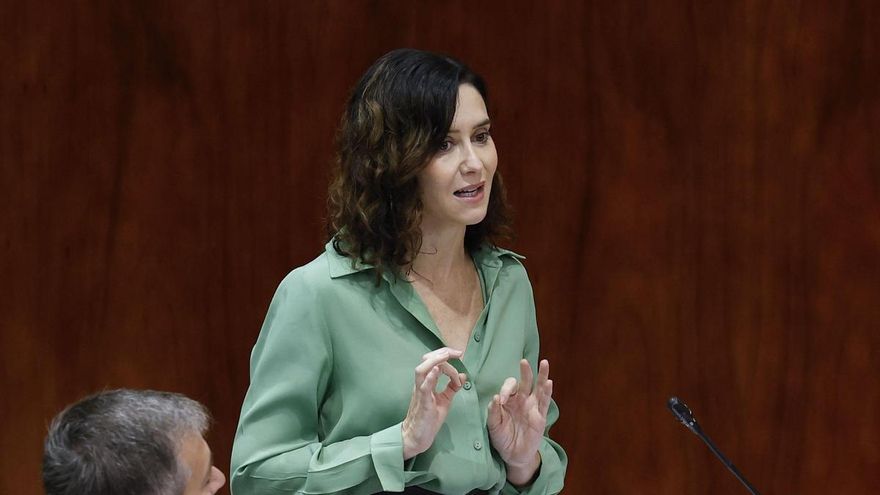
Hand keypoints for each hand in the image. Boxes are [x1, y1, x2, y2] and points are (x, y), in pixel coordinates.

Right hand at [402, 347, 466, 459]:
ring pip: (422, 370)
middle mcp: (421, 384)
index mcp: (426, 382)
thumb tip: (464, 375)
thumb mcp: (444, 400)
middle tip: (457, 353)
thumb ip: (452, 387)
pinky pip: (423, 387)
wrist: (417, 437)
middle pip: (427, 360)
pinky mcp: (423, 403)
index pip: (434, 362)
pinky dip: (430, 377)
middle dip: (442, 353)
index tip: (459, 354)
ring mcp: (420, 393)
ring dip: (435, 360)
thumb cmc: (428, 419)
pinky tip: (437, 370)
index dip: (446, 355)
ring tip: (447, 356)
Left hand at [487, 359, 552, 485]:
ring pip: (538, 388)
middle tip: (524, 361)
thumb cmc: (502, 438)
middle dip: (525, 371)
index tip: (501, 400)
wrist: (513, 455)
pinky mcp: (540, 416)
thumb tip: (495, 398)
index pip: (509, 388)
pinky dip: (547, 392)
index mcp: (509, 401)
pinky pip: (544, 402)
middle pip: (525, 382)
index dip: (505, 390)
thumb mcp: (493, 426)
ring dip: (541, 375)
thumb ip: (493, 413)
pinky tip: (549, 382)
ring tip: (544, 363)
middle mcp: (522, 400)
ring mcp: (532, 407)